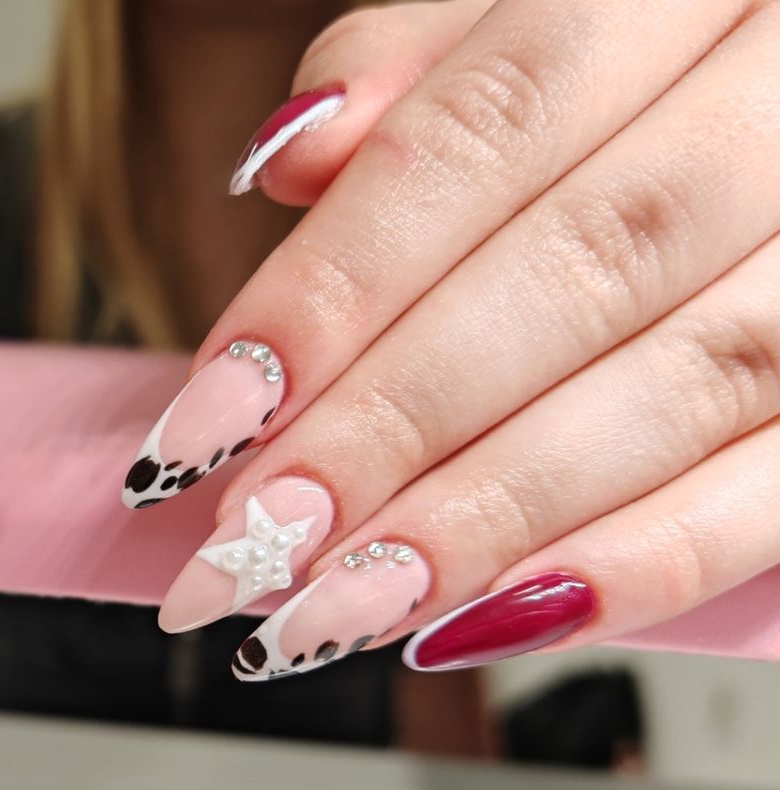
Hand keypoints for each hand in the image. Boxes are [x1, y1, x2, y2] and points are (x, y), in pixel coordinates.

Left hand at [127, 0, 779, 675]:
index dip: (335, 291)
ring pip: (686, 384)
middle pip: (577, 271)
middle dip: (394, 424)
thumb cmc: (655, 55)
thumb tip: (291, 158)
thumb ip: (418, 64)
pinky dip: (644, 561)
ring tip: (341, 606)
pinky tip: (497, 619)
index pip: (480, 136)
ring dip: (491, 516)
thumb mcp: (540, 6)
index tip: (212, 418)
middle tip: (261, 536)